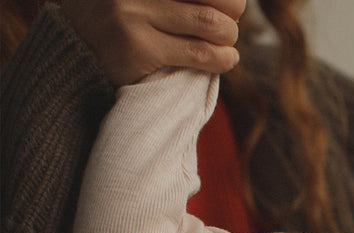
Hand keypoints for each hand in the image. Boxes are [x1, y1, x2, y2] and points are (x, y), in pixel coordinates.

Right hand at [60, 0, 245, 84]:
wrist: (73, 51)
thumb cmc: (116, 18)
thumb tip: (232, 2)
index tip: (233, 3)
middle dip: (232, 8)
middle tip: (233, 19)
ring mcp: (135, 13)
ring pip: (208, 23)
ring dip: (229, 35)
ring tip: (230, 42)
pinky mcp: (139, 47)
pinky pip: (197, 54)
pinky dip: (222, 58)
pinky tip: (228, 59)